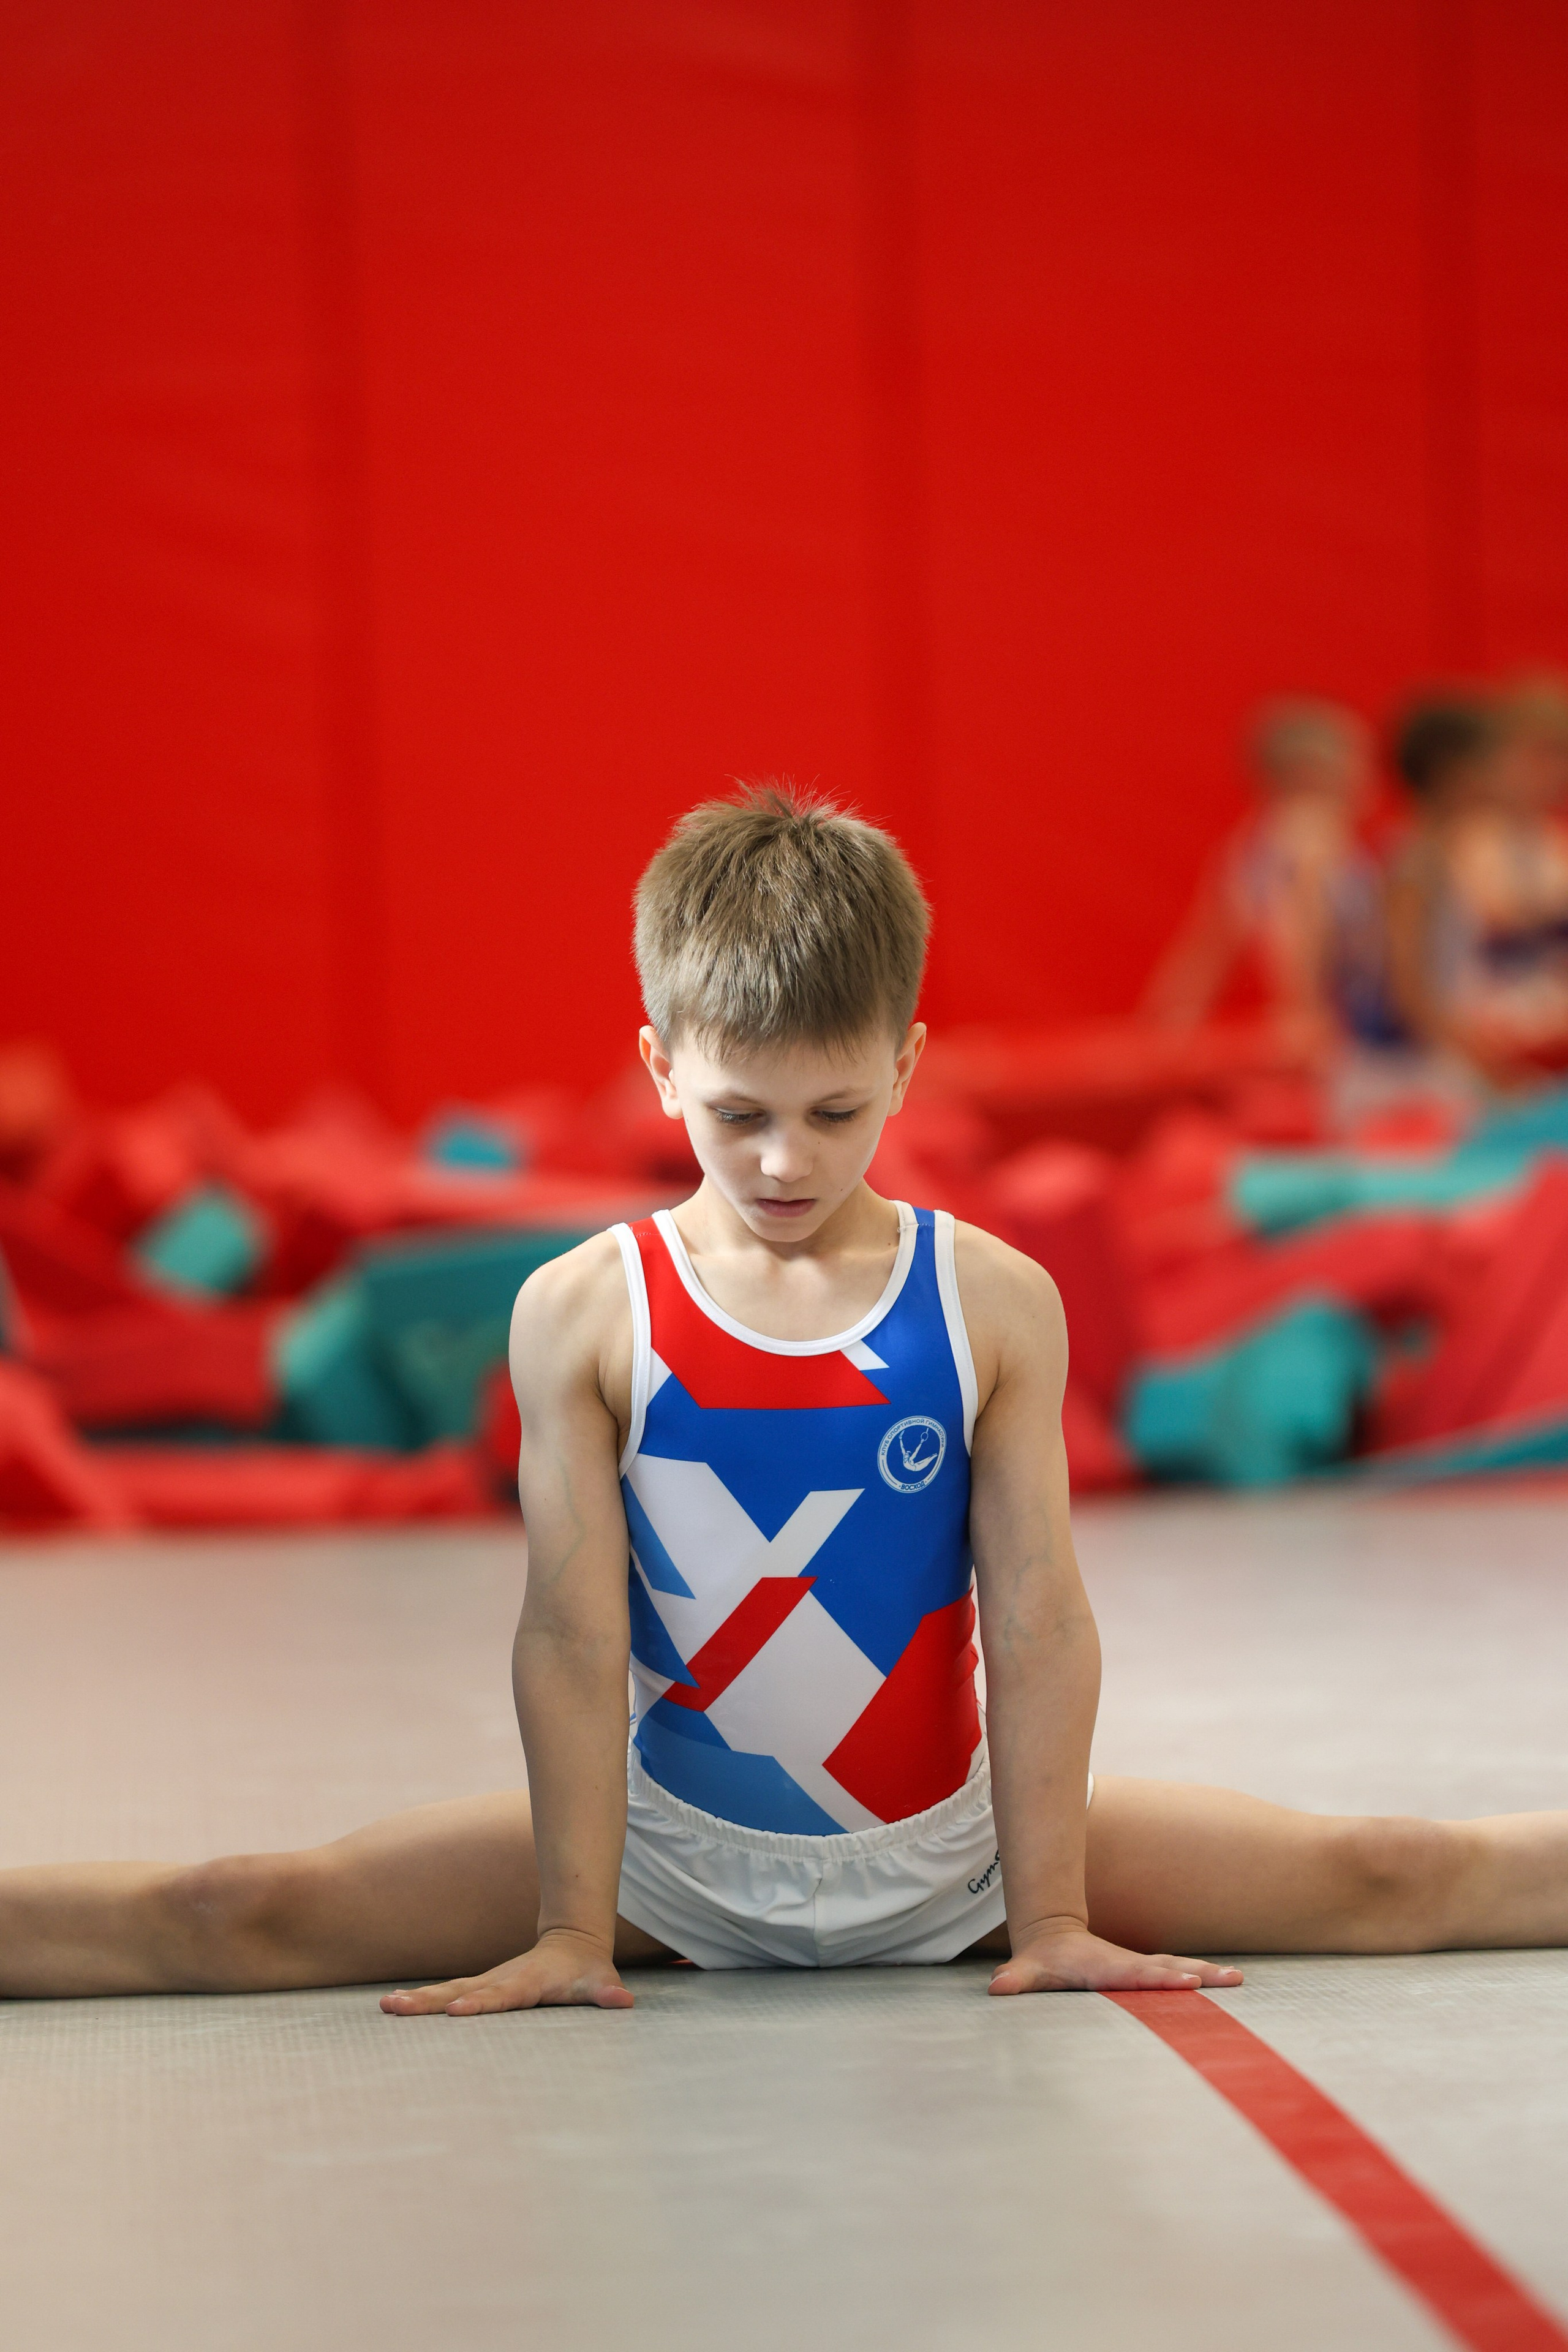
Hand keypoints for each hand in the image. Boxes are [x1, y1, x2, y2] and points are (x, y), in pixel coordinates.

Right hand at [380, 1927, 634, 2015]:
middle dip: (430, 2001)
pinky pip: (445, 1993)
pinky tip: (393, 2007)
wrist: (572, 1941)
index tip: (457, 2011)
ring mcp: (485, 1981)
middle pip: (461, 1990)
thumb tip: (623, 2001)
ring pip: (447, 1990)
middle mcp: (500, 1979)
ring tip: (387, 2007)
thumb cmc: (586, 1972)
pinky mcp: (478, 1986)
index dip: (481, 2003)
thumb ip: (607, 1993)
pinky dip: (420, 2000)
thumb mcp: (600, 1982)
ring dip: (418, 2000)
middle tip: (398, 2007)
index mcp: (527, 1982)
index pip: (501, 1996)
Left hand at [988, 1919, 1242, 1995]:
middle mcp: (1128, 1965)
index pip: (1137, 1975)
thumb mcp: (1026, 1971)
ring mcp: (1140, 1965)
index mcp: (1106, 1969)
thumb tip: (997, 1987)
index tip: (1188, 1982)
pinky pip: (1179, 1972)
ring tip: (1238, 1980)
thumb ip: (1014, 1980)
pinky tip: (1230, 1983)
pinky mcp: (1146, 1970)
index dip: (1161, 1979)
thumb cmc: (1042, 1962)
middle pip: (1167, 1968)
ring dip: (1208, 1973)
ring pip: (1178, 1966)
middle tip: (1229, 1979)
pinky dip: (1204, 1975)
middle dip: (1198, 1974)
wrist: (1052, 1936)